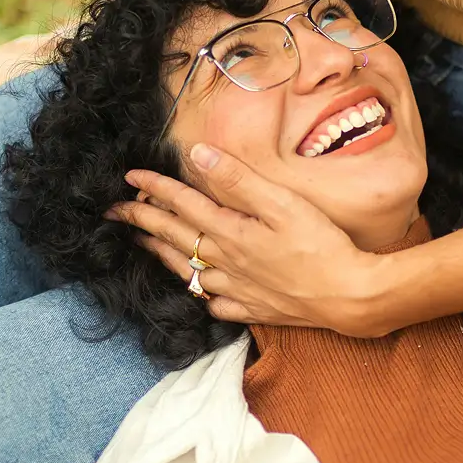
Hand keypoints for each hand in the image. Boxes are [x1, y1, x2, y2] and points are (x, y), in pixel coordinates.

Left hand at [104, 145, 384, 332]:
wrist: (348, 297)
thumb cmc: (321, 245)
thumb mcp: (282, 202)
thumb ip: (238, 179)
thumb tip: (199, 154)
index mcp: (230, 232)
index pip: (182, 204)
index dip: (155, 187)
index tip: (130, 176)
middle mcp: (226, 262)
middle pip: (174, 237)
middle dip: (141, 220)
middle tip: (114, 212)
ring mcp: (237, 289)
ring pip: (187, 271)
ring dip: (161, 254)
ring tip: (143, 244)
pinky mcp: (254, 309)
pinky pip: (215, 303)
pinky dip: (200, 292)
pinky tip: (200, 288)